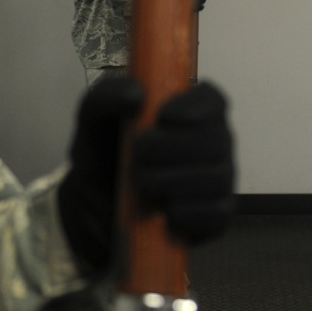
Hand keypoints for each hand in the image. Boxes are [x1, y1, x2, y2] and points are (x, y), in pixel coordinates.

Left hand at [58, 78, 234, 275]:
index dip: (195, 106)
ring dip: (173, 180)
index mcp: (189, 110)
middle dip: (173, 148)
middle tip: (138, 154)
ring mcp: (218, 180)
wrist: (96, 201)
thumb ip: (106, 96)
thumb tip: (136, 94)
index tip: (164, 117)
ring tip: (141, 183)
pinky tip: (163, 210)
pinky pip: (216, 214)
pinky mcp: (215, 216)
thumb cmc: (103, 150)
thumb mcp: (93, 119)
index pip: (213, 99)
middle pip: (217, 138)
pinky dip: (186, 212)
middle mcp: (213, 142)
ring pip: (217, 177)